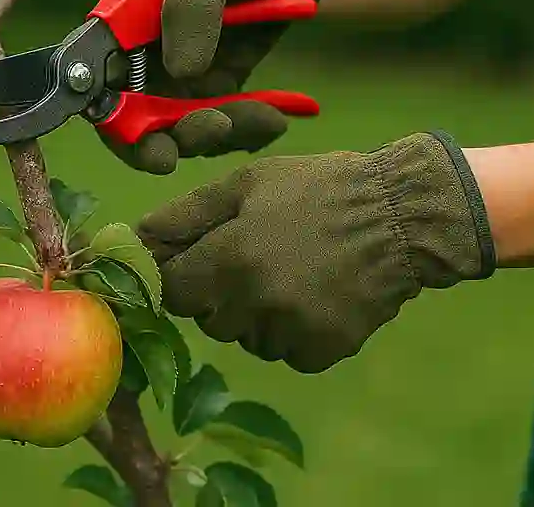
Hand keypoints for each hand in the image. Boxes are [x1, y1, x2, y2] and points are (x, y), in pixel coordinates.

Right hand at [106, 0, 327, 174]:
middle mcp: (140, 60)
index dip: (111, 119)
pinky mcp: (215, 92)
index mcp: (119, 25)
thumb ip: (190, 5)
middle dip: (169, 141)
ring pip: (182, 132)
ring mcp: (177, 81)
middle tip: (212, 130)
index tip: (147, 143)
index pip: (95, 81)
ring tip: (266, 117)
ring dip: (220, 135)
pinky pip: (222, 128)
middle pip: (134, 123)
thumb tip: (181, 71)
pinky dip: (248, 131)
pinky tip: (277, 117)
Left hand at [137, 132, 495, 372]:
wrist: (398, 214)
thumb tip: (135, 237)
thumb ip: (187, 213)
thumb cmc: (317, 187)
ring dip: (255, 314)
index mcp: (231, 258)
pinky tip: (313, 294)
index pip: (173, 291)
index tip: (199, 261)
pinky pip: (284, 352)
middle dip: (219, 292)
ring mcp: (291, 333)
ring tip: (290, 271)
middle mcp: (255, 304)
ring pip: (246, 338)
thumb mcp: (248, 182)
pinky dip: (290, 331)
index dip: (181, 274)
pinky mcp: (322, 353)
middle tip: (254, 256)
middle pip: (208, 317)